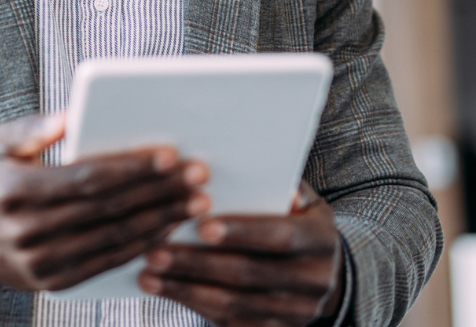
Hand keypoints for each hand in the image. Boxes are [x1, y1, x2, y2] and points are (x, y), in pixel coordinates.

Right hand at [0, 112, 209, 291]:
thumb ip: (35, 127)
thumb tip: (74, 113)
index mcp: (13, 189)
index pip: (86, 179)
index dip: (131, 169)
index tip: (169, 155)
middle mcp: (26, 231)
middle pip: (108, 210)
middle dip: (160, 192)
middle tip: (198, 176)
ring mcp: (39, 263)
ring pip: (114, 240)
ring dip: (161, 221)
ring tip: (195, 202)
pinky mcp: (52, 282)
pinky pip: (106, 263)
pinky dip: (142, 247)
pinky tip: (167, 229)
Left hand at [138, 181, 343, 325]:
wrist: (326, 274)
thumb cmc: (298, 220)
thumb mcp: (300, 198)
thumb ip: (273, 183)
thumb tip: (235, 165)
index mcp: (320, 240)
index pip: (279, 236)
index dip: (240, 232)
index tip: (200, 226)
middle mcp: (314, 281)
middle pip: (249, 274)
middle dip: (197, 263)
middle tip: (155, 251)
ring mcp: (297, 312)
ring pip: (235, 304)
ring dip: (186, 289)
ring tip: (149, 273)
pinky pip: (232, 323)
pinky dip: (195, 307)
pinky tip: (166, 290)